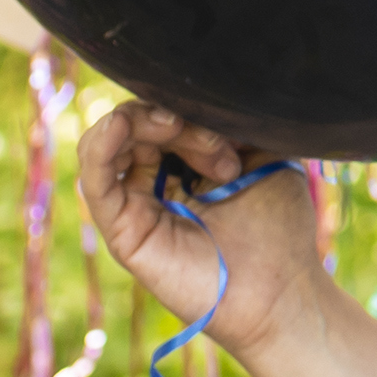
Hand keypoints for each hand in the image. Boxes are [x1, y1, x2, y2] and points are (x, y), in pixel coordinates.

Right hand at [72, 102, 318, 358]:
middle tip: (224, 154)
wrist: (282, 291)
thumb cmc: (278, 226)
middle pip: (138, 120)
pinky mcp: (122, 230)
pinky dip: (101, 143)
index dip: (191, 106)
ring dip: (146, 123)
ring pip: (111, 139)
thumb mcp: (261, 152)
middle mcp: (155, 179)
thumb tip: (200, 86)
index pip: (164, 109)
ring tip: (189, 140)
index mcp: (185, 159)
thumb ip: (228, 119)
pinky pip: (94, 177)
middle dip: (177, 118)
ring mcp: (136, 204)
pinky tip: (119, 126)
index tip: (234, 130)